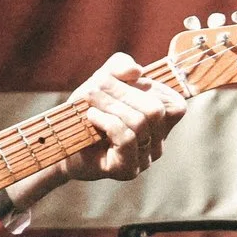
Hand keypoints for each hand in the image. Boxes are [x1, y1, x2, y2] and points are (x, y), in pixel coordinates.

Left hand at [63, 53, 186, 181]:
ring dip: (110, 105)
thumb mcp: (102, 81)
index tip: (124, 81)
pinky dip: (107, 120)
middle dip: (124, 92)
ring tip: (90, 99)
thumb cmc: (87, 112)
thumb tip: (137, 70)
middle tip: (95, 88)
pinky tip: (91, 116)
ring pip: (140, 122)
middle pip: (157, 110)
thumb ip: (119, 67)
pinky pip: (127, 138)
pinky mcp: (126, 169)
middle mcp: (157, 144)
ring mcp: (144, 159)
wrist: (62, 144)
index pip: (175, 105)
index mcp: (160, 124)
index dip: (151, 86)